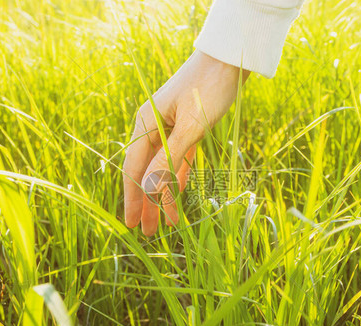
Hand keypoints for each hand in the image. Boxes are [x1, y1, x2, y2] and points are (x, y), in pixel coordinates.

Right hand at [123, 51, 249, 235]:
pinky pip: (177, 159)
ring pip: (161, 168)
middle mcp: (152, 126)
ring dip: (163, 194)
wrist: (229, 58)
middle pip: (145, 171)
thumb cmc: (210, 87)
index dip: (133, 197)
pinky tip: (178, 194)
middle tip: (147, 232)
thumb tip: (149, 189)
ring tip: (164, 222)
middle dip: (146, 202)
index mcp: (146, 123)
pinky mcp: (185, 127)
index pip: (134, 168)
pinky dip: (178, 177)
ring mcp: (168, 127)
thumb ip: (169, 157)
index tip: (131, 223)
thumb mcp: (191, 125)